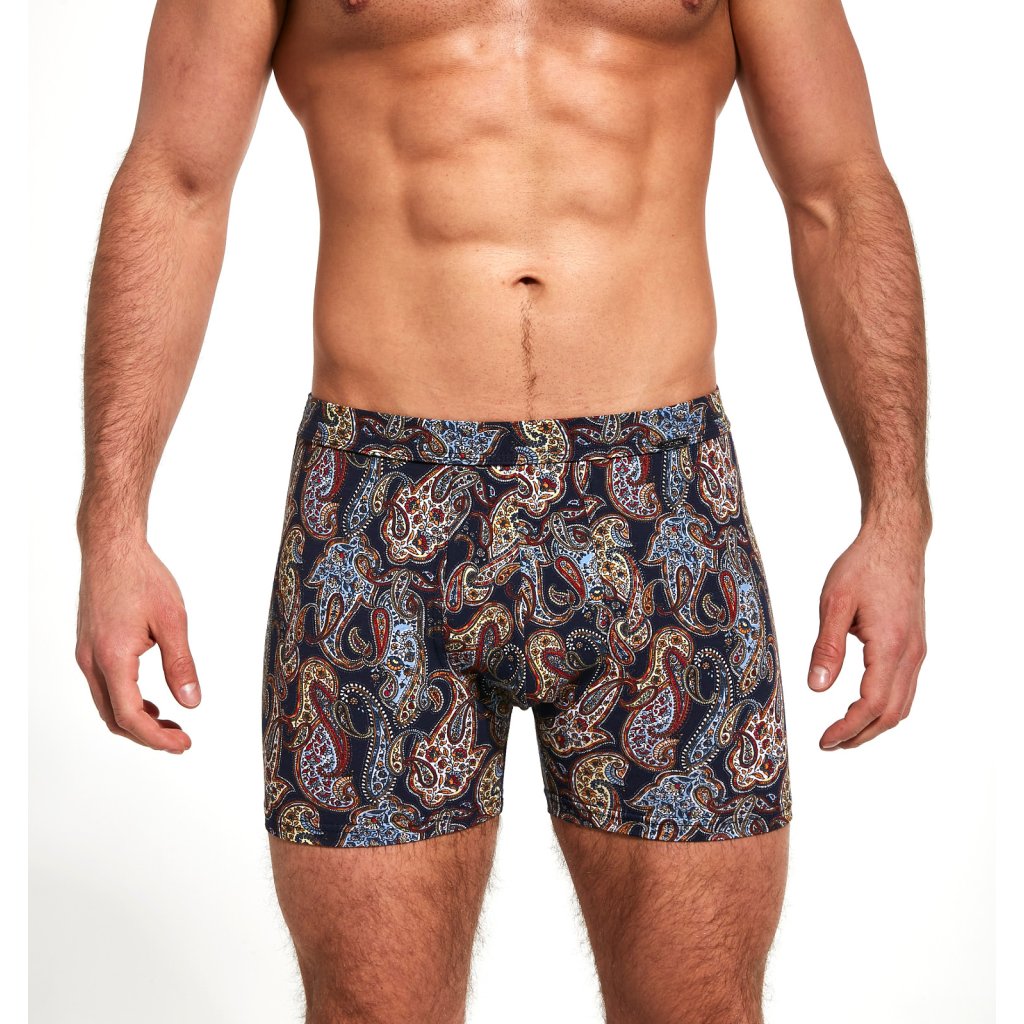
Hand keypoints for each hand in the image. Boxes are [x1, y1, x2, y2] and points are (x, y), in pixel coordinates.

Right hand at [75, 538, 199, 752]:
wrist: (112, 549)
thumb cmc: (141, 577)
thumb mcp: (173, 620)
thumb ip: (181, 664)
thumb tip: (191, 702)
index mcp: (113, 658)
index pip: (131, 716)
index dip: (157, 738)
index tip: (182, 745)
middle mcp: (92, 661)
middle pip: (114, 718)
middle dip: (147, 736)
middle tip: (180, 741)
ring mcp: (86, 655)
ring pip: (106, 705)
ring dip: (136, 721)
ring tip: (169, 725)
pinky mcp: (89, 647)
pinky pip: (104, 687)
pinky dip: (126, 702)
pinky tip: (151, 702)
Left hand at [807, 524, 927, 749]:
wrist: (895, 542)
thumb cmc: (864, 566)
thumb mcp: (834, 603)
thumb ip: (826, 648)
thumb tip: (816, 687)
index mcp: (890, 645)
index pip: (872, 704)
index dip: (848, 728)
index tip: (825, 740)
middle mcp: (910, 653)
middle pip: (891, 712)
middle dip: (861, 735)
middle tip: (831, 744)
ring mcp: (916, 650)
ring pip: (902, 703)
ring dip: (875, 724)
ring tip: (844, 733)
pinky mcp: (914, 644)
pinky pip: (905, 687)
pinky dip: (885, 706)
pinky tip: (864, 707)